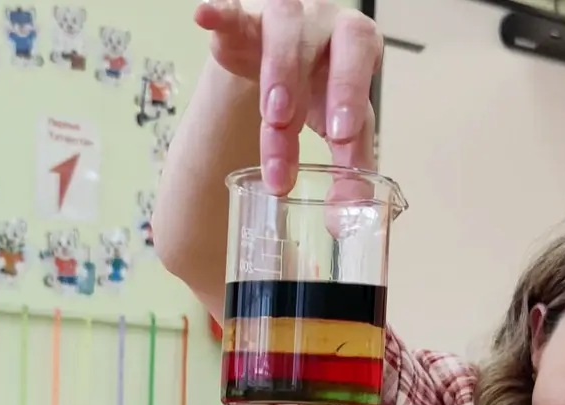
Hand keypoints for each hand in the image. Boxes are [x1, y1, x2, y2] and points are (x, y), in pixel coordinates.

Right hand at [194, 0, 379, 193]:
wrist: (276, 61)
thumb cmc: (317, 91)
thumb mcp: (336, 128)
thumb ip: (348, 168)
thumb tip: (344, 223)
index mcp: (358, 52)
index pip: (360, 74)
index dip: (351, 99)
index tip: (340, 138)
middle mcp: (328, 27)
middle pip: (332, 43)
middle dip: (316, 83)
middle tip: (292, 123)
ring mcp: (287, 18)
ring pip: (286, 27)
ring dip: (280, 68)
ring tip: (271, 113)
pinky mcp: (244, 18)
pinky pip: (233, 10)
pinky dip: (219, 13)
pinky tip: (204, 18)